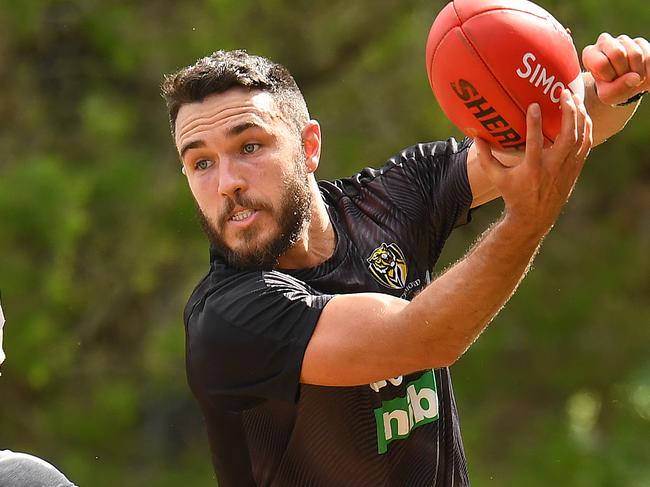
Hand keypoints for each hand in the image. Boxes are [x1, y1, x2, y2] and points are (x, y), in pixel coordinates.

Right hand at [474, 90, 592, 236]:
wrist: (534, 217)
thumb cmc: (513, 194)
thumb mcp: (496, 178)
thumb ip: (485, 157)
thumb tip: (475, 137)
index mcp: (532, 169)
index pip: (535, 143)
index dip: (535, 123)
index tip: (534, 104)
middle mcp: (552, 168)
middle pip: (567, 137)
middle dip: (569, 113)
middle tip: (563, 93)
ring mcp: (567, 169)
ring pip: (580, 138)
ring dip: (579, 116)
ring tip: (574, 98)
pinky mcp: (575, 169)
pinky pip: (586, 144)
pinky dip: (586, 128)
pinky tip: (582, 115)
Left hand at [583, 33, 649, 105]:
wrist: (627, 86)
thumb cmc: (613, 89)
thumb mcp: (609, 95)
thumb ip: (616, 89)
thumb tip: (635, 77)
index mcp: (590, 54)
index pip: (601, 63)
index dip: (609, 76)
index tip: (609, 80)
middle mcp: (604, 42)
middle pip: (617, 53)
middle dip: (623, 71)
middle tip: (622, 78)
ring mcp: (622, 40)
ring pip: (635, 54)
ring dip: (636, 72)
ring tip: (631, 77)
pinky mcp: (639, 41)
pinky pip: (647, 55)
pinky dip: (646, 69)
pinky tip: (640, 72)